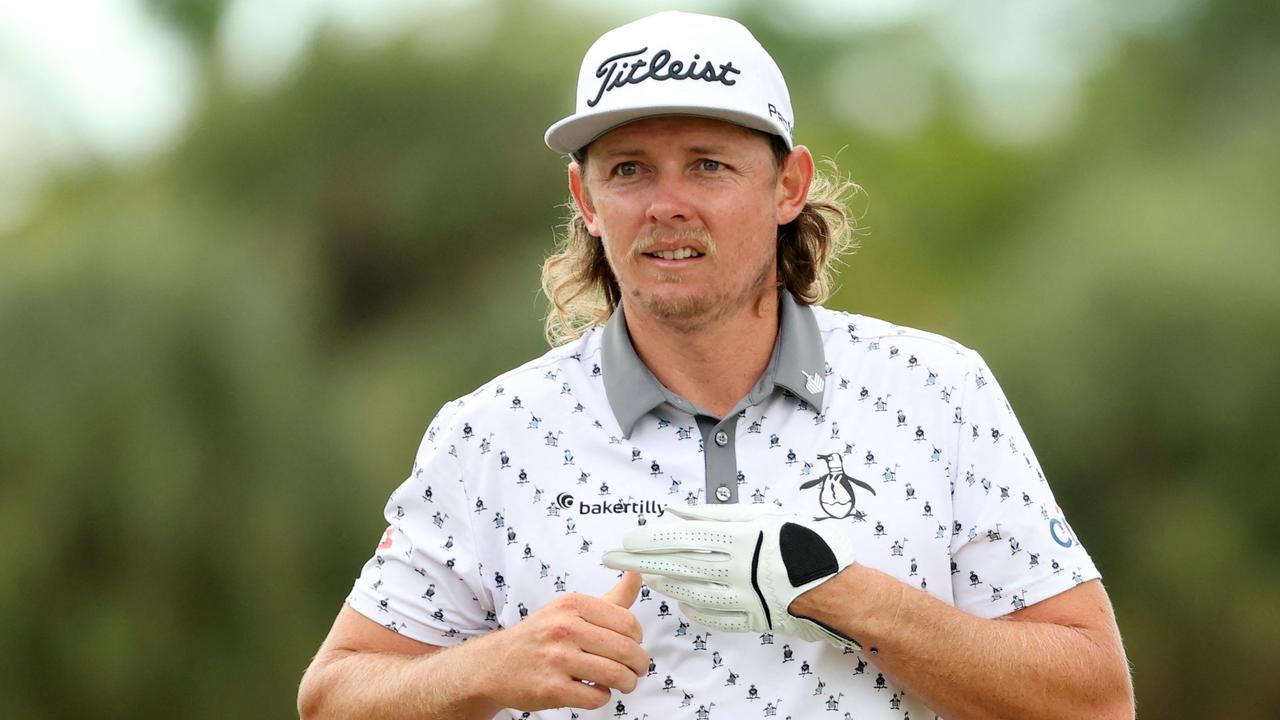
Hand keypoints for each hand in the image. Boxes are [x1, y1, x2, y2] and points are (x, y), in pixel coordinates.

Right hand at [477, 572, 648, 711]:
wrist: (495, 664)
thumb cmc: (539, 636)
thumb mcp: (571, 608)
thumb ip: (610, 597)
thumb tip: (636, 575)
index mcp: (572, 605)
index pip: (627, 622)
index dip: (638, 638)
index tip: (635, 644)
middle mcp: (564, 629)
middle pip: (626, 650)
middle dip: (639, 664)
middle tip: (637, 668)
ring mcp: (557, 660)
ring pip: (616, 676)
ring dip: (627, 683)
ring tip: (623, 682)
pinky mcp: (552, 689)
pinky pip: (596, 698)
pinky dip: (603, 697)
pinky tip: (595, 690)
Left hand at [602, 505, 858, 648]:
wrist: (836, 587)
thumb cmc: (801, 543)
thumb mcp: (759, 515)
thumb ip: (714, 512)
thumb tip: (674, 508)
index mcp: (738, 538)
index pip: (682, 537)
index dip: (650, 538)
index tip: (625, 539)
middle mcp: (734, 568)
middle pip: (676, 564)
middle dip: (639, 560)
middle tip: (611, 559)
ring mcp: (741, 596)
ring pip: (689, 591)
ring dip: (663, 584)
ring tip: (644, 577)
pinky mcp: (750, 618)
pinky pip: (712, 616)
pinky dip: (693, 608)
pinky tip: (679, 602)